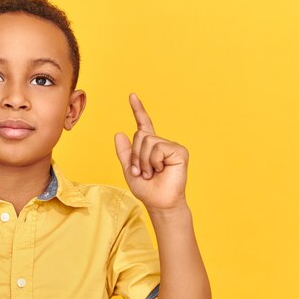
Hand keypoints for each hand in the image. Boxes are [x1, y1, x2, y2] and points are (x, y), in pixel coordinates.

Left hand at [114, 93, 188, 210]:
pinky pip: (158, 148)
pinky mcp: (179, 151)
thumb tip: (119, 133)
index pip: (143, 124)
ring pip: (147, 141)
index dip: (138, 110)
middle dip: (135, 156)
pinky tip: (161, 170)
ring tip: (151, 172)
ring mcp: (171, 146)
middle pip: (140, 135)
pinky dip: (154, 161)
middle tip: (142, 172)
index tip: (132, 95)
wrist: (159, 202)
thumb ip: (125, 152)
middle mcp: (161, 143)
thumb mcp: (129, 170)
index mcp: (150, 147)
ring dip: (143, 161)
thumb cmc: (146, 189)